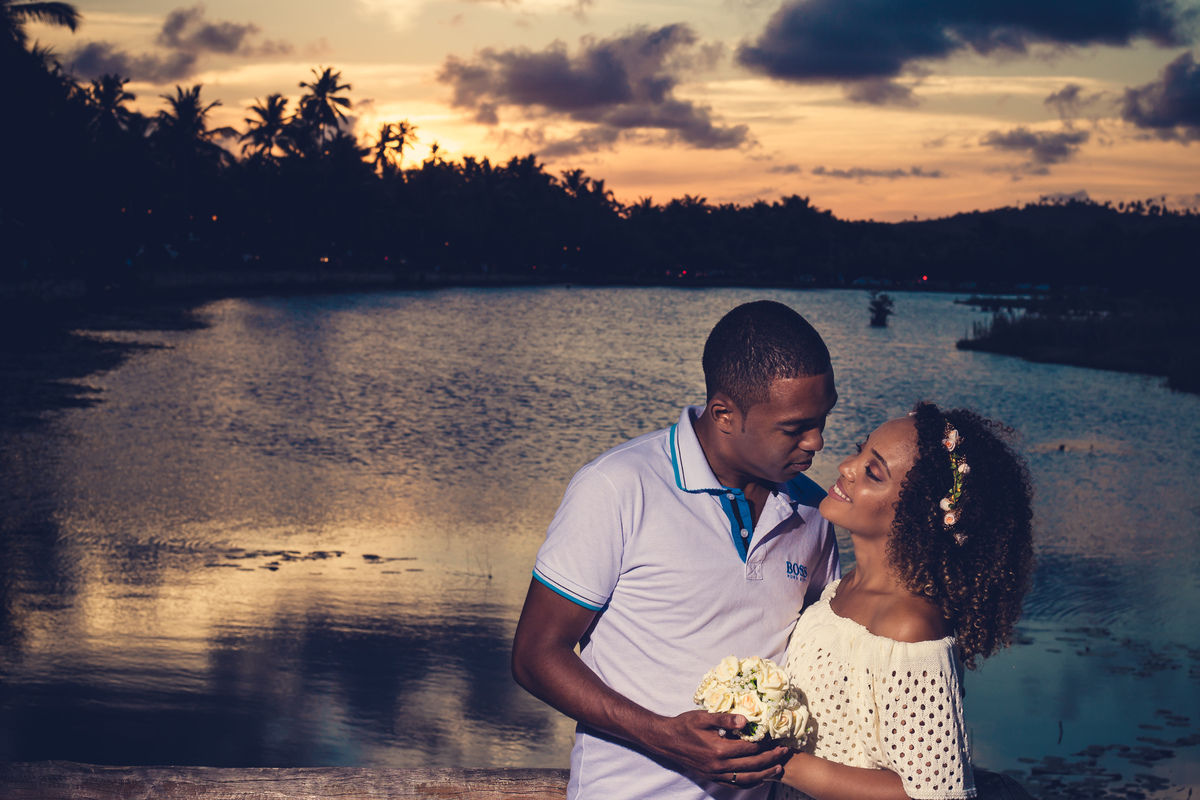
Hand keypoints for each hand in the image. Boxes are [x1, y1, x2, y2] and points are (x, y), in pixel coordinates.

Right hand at [648, 710, 788, 786]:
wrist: (666, 741)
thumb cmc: (684, 725)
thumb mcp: (702, 717)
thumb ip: (724, 719)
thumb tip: (746, 720)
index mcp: (718, 749)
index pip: (749, 748)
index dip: (765, 744)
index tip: (777, 739)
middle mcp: (719, 765)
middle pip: (752, 765)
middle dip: (771, 759)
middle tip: (785, 752)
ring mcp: (715, 774)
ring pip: (746, 779)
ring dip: (764, 774)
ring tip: (778, 768)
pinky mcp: (712, 778)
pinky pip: (734, 785)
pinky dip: (749, 783)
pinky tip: (758, 778)